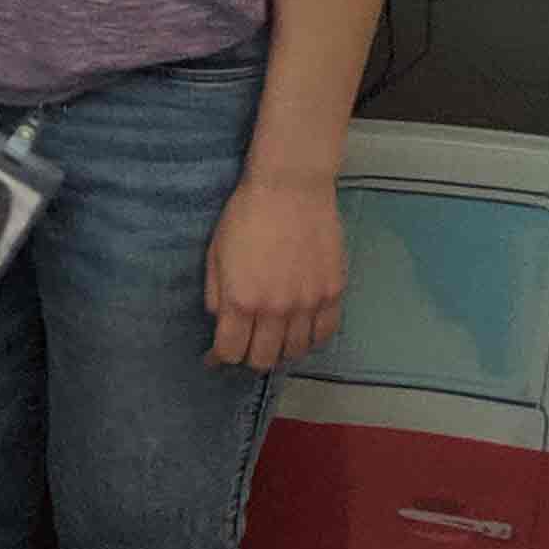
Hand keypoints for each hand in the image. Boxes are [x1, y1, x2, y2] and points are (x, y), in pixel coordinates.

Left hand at [206, 172, 346, 369]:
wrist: (291, 189)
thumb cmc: (245, 215)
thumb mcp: (215, 254)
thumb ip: (215, 294)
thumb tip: (219, 321)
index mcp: (242, 300)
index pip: (231, 351)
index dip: (220, 357)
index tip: (216, 355)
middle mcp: (276, 310)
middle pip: (264, 359)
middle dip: (249, 357)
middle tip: (245, 346)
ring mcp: (309, 304)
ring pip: (296, 351)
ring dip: (281, 351)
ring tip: (272, 339)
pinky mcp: (333, 294)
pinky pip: (325, 333)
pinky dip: (311, 339)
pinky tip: (301, 332)